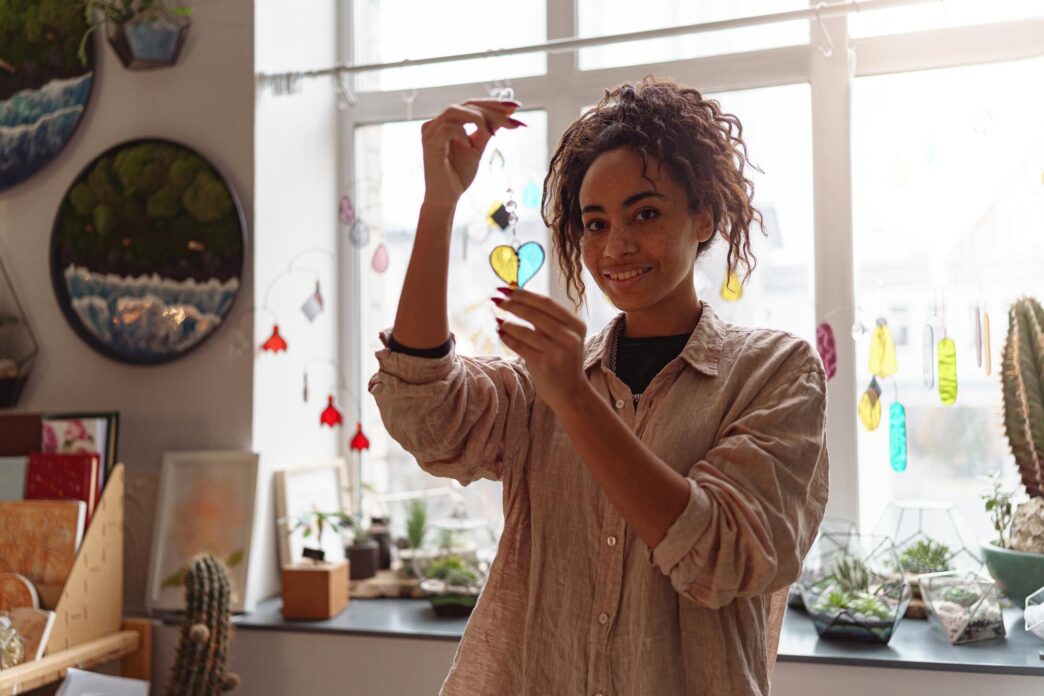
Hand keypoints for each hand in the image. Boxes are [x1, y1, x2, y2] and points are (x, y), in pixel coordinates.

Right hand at [421, 99, 526, 208]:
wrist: (446, 198)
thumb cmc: (459, 174)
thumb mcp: (478, 147)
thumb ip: (488, 130)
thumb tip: (507, 113)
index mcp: (447, 122)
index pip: (471, 105)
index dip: (492, 104)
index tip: (515, 107)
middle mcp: (436, 123)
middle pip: (465, 105)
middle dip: (491, 110)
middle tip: (511, 117)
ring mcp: (430, 132)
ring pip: (455, 111)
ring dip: (478, 118)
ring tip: (493, 133)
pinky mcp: (429, 144)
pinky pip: (447, 129)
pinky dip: (462, 134)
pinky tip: (469, 146)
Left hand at [492, 286, 588, 413]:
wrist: (571, 392)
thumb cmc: (562, 360)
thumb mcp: (563, 336)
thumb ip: (546, 318)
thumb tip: (516, 294)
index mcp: (576, 324)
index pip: (546, 303)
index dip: (524, 293)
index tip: (507, 288)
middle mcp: (569, 336)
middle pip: (535, 314)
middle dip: (513, 304)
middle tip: (496, 299)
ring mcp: (557, 351)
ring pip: (526, 331)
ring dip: (508, 322)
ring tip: (497, 319)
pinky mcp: (545, 364)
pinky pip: (520, 347)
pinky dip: (508, 338)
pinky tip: (500, 333)